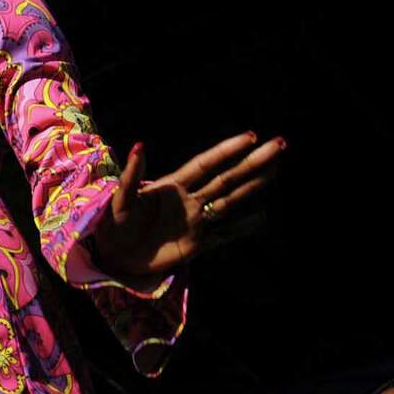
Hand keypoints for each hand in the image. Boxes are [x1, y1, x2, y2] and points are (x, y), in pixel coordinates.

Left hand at [92, 132, 286, 281]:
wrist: (114, 256)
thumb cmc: (114, 224)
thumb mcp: (120, 200)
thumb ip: (132, 176)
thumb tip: (139, 146)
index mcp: (172, 185)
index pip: (206, 164)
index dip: (226, 151)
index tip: (250, 137)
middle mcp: (189, 199)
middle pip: (226, 178)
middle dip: (252, 162)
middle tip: (279, 145)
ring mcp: (195, 221)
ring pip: (229, 200)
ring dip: (253, 185)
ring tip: (276, 167)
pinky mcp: (195, 244)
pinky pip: (223, 235)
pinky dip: (241, 229)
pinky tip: (259, 218)